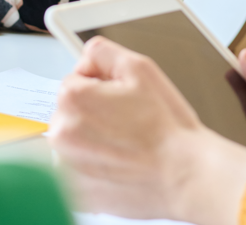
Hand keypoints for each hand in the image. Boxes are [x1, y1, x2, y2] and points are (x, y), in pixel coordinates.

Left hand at [49, 37, 245, 224]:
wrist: (184, 174)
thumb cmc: (167, 127)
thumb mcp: (140, 68)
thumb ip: (103, 51)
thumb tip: (87, 58)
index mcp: (72, 100)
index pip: (75, 80)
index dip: (102, 85)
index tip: (122, 99)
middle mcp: (61, 135)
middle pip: (71, 111)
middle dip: (95, 112)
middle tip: (129, 121)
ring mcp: (67, 168)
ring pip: (76, 141)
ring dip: (94, 140)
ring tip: (127, 144)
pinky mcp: (78, 194)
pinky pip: (81, 171)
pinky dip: (97, 167)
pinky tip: (122, 165)